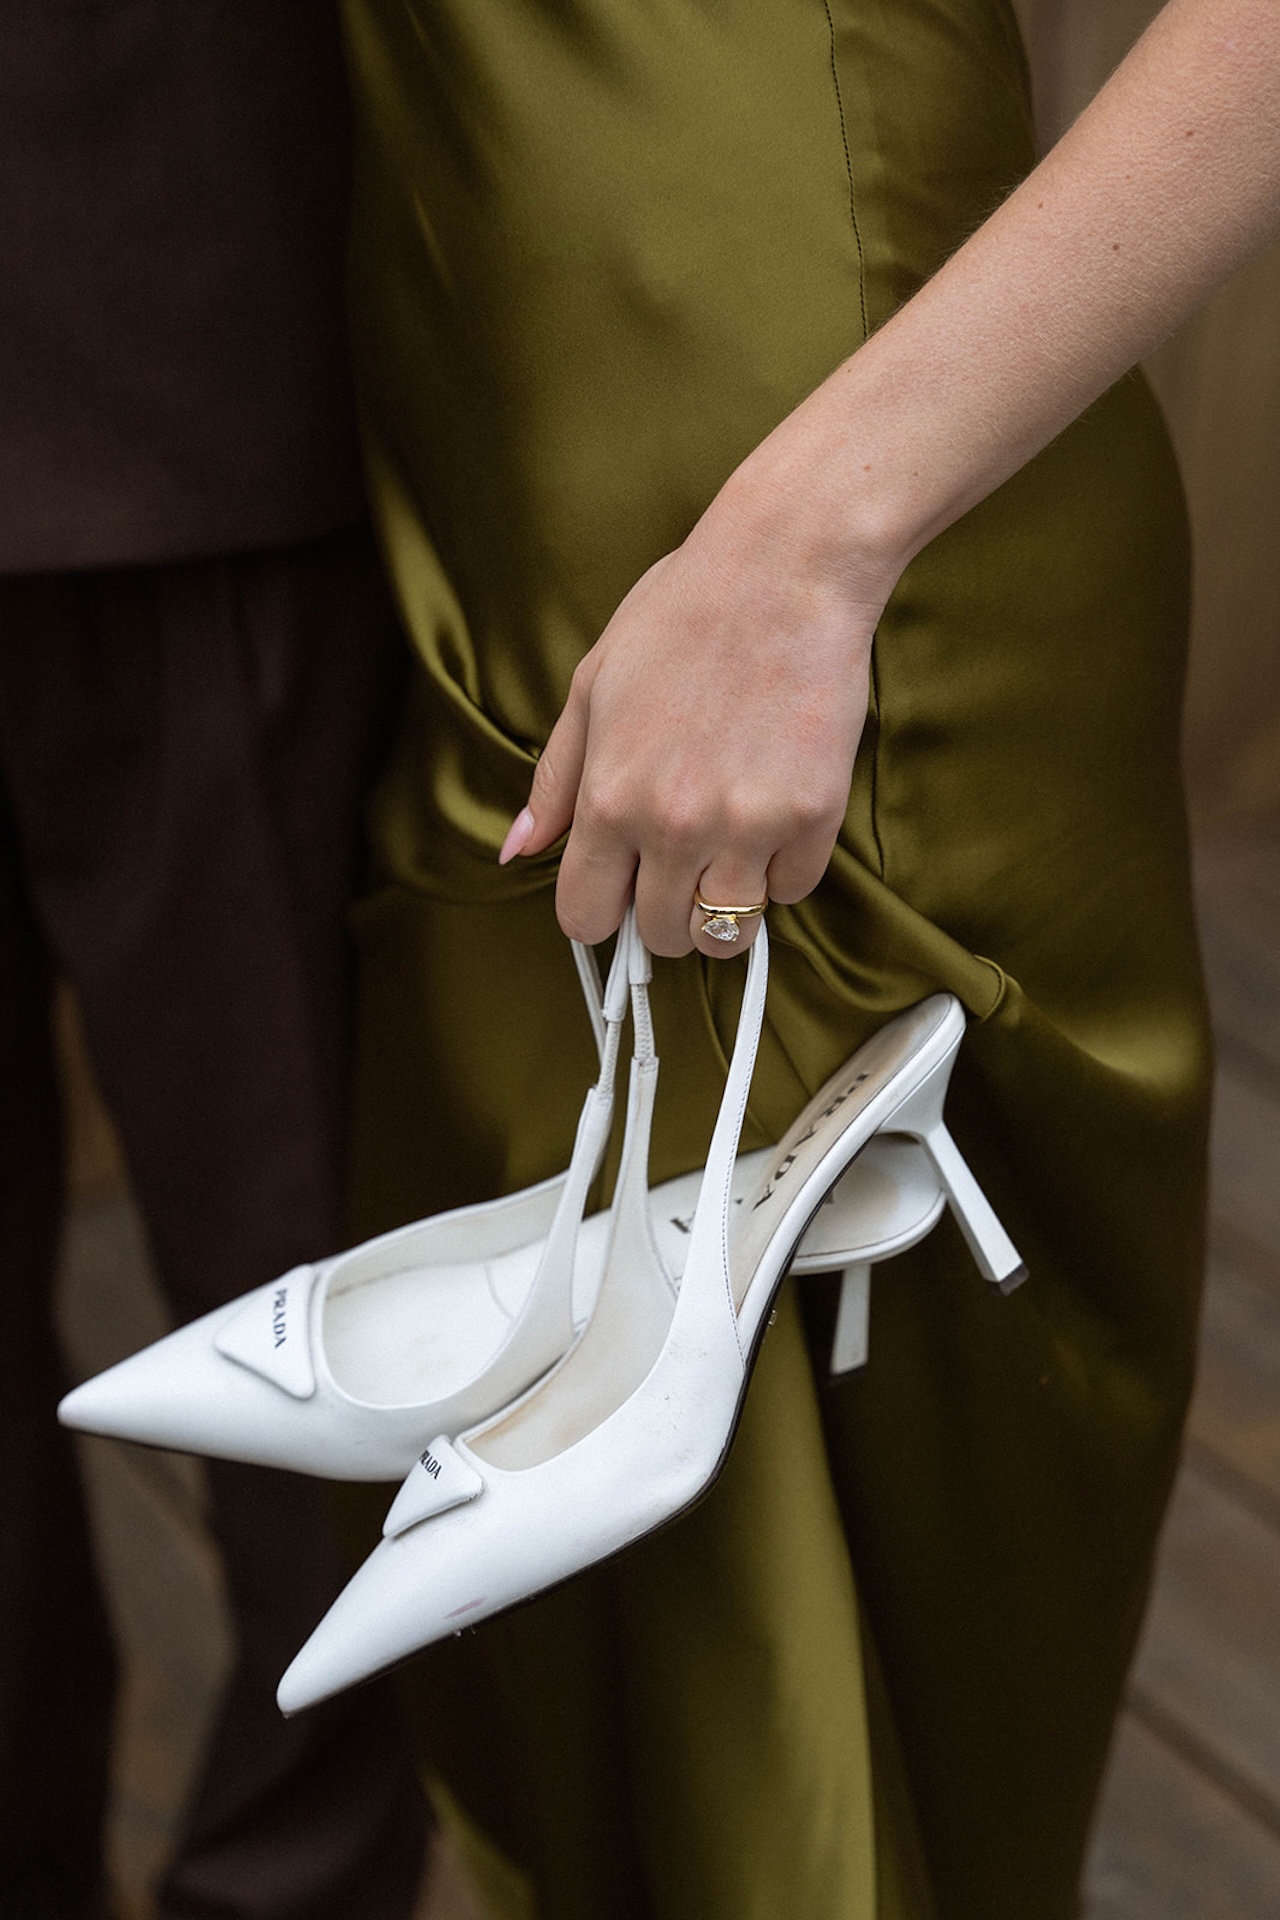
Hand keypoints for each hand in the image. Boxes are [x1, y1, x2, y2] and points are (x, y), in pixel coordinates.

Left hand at [498, 465, 883, 958]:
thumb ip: (555, 781)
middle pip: (661, 937)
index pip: (585, 918)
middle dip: (664, 911)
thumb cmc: (683, 614)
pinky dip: (783, 869)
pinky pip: (793, 890)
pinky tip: (775, 816)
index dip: (598, 912)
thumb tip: (517, 849)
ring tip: (729, 853)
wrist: (786, 568)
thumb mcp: (592, 689)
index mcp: (610, 798)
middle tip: (679, 862)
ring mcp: (748, 826)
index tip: (618, 892)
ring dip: (724, 906)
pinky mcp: (814, 816)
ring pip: (728, 934)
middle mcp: (674, 826)